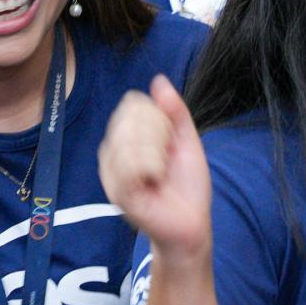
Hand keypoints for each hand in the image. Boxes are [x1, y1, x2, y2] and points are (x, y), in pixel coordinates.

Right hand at [99, 75, 211, 258]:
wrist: (192, 224)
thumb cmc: (188, 185)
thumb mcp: (187, 141)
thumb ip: (174, 112)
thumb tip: (158, 80)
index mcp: (128, 140)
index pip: (133, 106)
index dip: (158, 118)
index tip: (170, 141)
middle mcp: (115, 154)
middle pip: (129, 120)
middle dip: (159, 136)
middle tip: (167, 161)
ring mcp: (113, 174)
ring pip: (129, 140)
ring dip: (156, 154)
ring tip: (161, 173)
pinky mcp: (118, 192)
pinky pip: (129, 164)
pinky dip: (150, 168)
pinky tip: (155, 181)